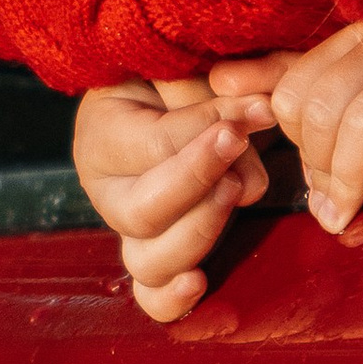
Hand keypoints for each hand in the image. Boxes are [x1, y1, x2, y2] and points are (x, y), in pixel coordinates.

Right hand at [72, 75, 274, 321]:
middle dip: (197, 181)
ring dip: (198, 231)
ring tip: (235, 191)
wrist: (169, 91)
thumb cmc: (179, 71)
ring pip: (147, 260)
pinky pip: (151, 296)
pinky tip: (200, 283)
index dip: (205, 130)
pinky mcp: (155, 256)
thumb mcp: (186, 65)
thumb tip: (260, 111)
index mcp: (102, 132)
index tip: (256, 109)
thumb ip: (214, 88)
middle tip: (238, 146)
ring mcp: (131, 231)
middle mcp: (107, 190)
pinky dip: (171, 298)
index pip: (153, 144)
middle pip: (143, 211)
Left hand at [208, 21, 362, 235]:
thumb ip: (292, 82)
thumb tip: (220, 82)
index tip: (316, 180)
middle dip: (321, 166)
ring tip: (353, 209)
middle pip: (322, 104)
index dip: (296, 144)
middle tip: (334, 208)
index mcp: (358, 39)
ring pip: (362, 112)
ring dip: (351, 174)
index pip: (295, 90)